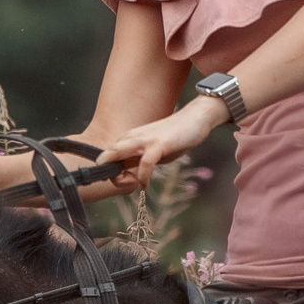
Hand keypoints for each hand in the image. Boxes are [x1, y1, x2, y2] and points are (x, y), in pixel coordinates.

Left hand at [98, 97, 228, 190]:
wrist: (196, 118)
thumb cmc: (175, 136)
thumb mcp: (154, 152)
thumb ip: (140, 161)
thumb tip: (130, 177)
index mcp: (130, 138)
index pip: (108, 156)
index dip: (110, 172)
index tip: (122, 183)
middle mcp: (133, 137)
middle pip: (108, 155)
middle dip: (107, 173)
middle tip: (121, 185)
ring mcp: (145, 140)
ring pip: (118, 154)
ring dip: (119, 175)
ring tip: (130, 185)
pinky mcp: (159, 144)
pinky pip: (145, 163)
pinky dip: (142, 176)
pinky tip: (144, 184)